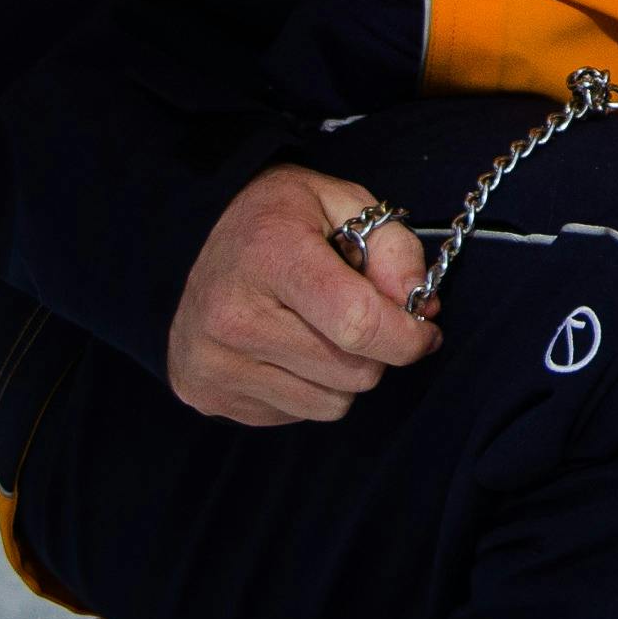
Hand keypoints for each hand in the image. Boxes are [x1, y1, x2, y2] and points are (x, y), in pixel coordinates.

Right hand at [167, 164, 439, 424]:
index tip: (425, 329)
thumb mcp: (344, 203)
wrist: (192, 238)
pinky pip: (296, 415)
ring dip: (344, 375)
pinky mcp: (204, 392)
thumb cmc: (282, 219)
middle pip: (352, 371)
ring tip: (319, 329)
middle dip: (378, 351)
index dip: (407, 336)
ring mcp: (212, 360)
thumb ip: (392, 248)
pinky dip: (309, 388)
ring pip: (330, 404)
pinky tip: (287, 348)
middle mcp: (232, 314)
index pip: (357, 323)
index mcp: (270, 254)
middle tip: (364, 318)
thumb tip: (420, 310)